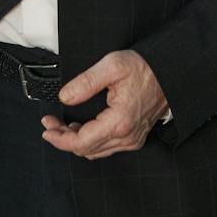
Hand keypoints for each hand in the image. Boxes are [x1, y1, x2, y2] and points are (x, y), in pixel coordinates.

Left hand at [40, 49, 169, 159]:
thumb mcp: (112, 66)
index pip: (81, 143)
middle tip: (50, 123)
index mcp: (119, 122)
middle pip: (85, 150)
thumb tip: (65, 97)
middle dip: (63, 138)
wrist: (170, 73)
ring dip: (76, 141)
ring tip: (63, 125)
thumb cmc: (145, 68)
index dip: (59, 139)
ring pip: (95, 151)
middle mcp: (127, 137)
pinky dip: (90, 141)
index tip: (46, 128)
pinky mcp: (134, 137)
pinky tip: (82, 128)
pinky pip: (106, 147)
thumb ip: (85, 82)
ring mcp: (132, 140)